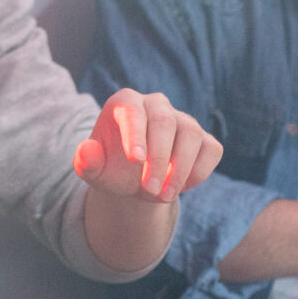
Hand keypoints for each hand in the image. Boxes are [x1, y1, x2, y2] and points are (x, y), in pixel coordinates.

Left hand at [73, 88, 222, 202]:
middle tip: (150, 190)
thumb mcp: (94, 171)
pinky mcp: (203, 138)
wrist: (135, 180)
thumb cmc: (112, 169)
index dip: (136, 134)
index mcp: (126, 103)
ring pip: (191, 134)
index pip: (133, 110)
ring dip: (180, 169)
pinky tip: (180, 187)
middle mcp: (156, 105)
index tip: (136, 160)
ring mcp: (183, 120)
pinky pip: (210, 149)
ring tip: (163, 196)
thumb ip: (87, 162)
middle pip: (164, 122)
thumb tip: (87, 150)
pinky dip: (198, 172)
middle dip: (159, 159)